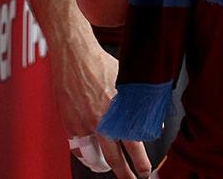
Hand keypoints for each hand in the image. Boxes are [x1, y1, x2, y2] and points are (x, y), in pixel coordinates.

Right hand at [51, 35, 150, 177]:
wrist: (74, 55)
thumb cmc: (101, 63)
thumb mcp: (127, 81)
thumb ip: (139, 103)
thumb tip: (154, 119)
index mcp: (116, 111)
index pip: (133, 144)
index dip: (141, 162)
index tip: (146, 172)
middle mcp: (100, 121)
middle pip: (114, 158)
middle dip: (125, 173)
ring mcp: (82, 125)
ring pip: (94, 157)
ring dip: (104, 166)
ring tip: (110, 168)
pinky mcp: (69, 125)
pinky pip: (78, 148)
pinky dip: (86, 154)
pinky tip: (92, 155)